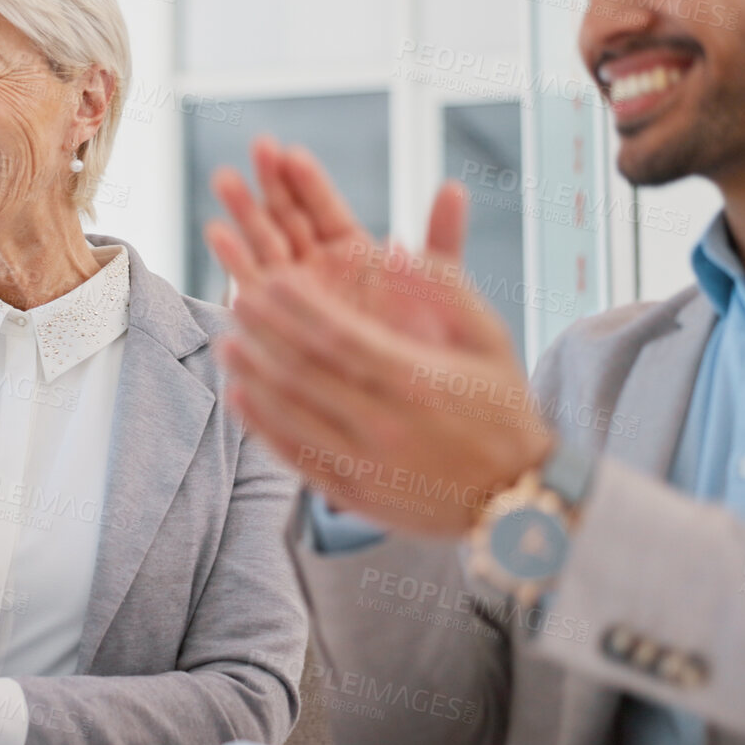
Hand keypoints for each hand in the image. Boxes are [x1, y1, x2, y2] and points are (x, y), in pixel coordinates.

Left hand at [205, 136, 544, 533]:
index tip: (268, 278)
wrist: (518, 497)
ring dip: (253, 376)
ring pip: (291, 414)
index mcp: (417, 379)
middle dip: (264, 333)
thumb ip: (445, 288)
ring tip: (226, 343)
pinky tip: (240, 398)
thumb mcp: (490, 338)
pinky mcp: (353, 494)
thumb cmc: (502, 406)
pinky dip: (262, 426)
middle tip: (236, 301)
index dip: (296, 307)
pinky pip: (295, 456)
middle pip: (305, 371)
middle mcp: (385, 423)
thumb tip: (392, 247)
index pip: (340, 336)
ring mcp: (366, 463)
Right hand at [207, 136, 490, 349]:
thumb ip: (441, 236)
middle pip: (288, 217)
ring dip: (243, 212)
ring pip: (263, 245)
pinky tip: (218, 233)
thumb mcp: (438, 287)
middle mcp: (317, 270)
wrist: (402, 407)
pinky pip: (250, 289)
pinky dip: (234, 262)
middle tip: (257, 148)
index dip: (308, 180)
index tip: (292, 152)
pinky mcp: (273, 323)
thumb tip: (454, 185)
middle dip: (270, 183)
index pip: (324, 207)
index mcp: (351, 253)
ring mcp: (292, 295)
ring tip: (225, 179)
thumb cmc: (422, 348)